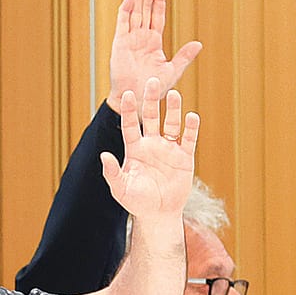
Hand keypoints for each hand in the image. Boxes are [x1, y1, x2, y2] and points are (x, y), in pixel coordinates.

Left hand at [100, 75, 198, 220]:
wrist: (159, 213)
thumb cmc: (136, 201)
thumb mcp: (120, 188)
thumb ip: (112, 172)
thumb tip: (103, 155)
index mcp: (134, 149)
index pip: (130, 125)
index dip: (129, 110)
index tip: (127, 94)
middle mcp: (151, 144)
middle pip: (152, 117)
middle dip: (151, 100)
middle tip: (152, 81)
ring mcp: (168, 149)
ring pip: (171, 124)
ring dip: (173, 110)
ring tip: (174, 93)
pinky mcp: (184, 157)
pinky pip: (188, 139)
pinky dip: (190, 129)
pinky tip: (192, 116)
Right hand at [109, 0, 201, 99]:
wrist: (136, 99)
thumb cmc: (153, 89)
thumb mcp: (172, 71)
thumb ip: (184, 56)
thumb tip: (198, 44)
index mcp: (153, 42)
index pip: (157, 16)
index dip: (159, 0)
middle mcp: (141, 38)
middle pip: (145, 9)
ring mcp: (129, 40)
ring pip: (134, 13)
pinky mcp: (119, 45)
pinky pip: (123, 24)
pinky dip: (125, 11)